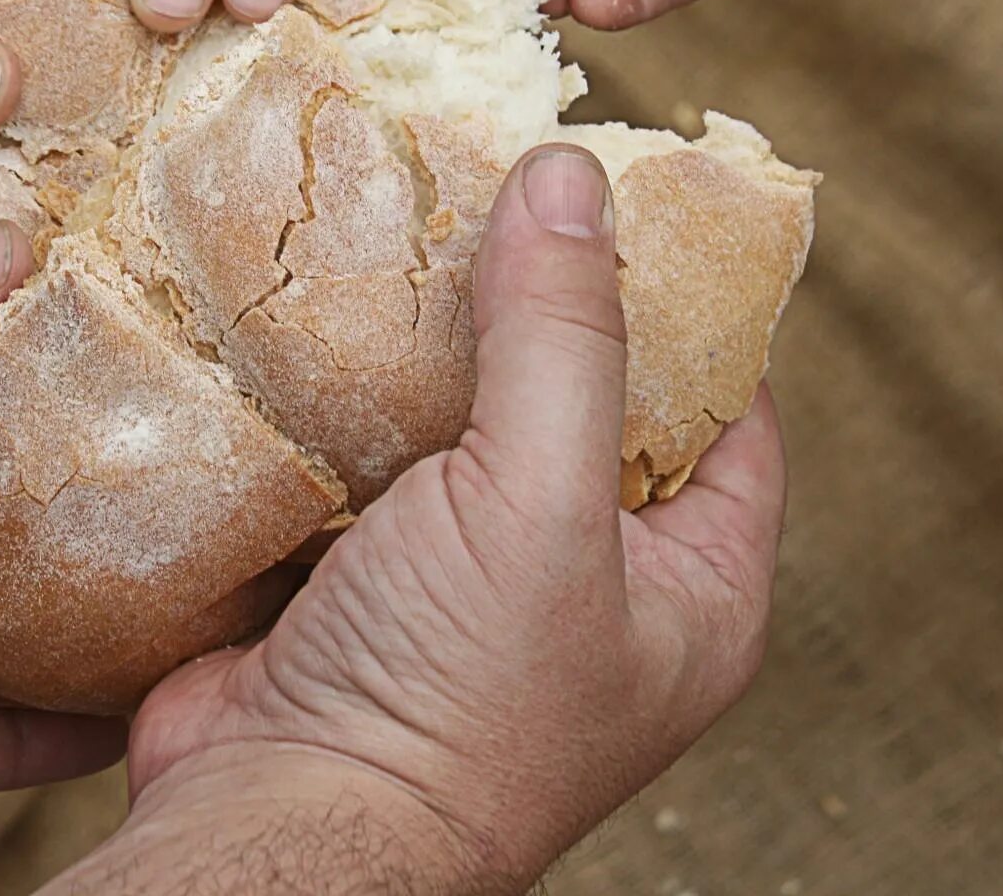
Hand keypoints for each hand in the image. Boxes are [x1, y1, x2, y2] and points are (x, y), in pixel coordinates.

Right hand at [47, 147, 786, 893]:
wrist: (275, 823)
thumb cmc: (450, 704)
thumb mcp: (538, 505)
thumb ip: (563, 341)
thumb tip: (570, 180)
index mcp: (688, 592)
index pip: (728, 414)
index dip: (691, 305)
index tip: (632, 198)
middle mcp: (585, 585)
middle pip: (583, 402)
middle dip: (537, 303)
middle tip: (497, 190)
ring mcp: (466, 581)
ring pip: (465, 421)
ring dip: (430, 340)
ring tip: (406, 224)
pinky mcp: (361, 574)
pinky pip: (368, 452)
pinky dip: (346, 389)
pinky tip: (320, 311)